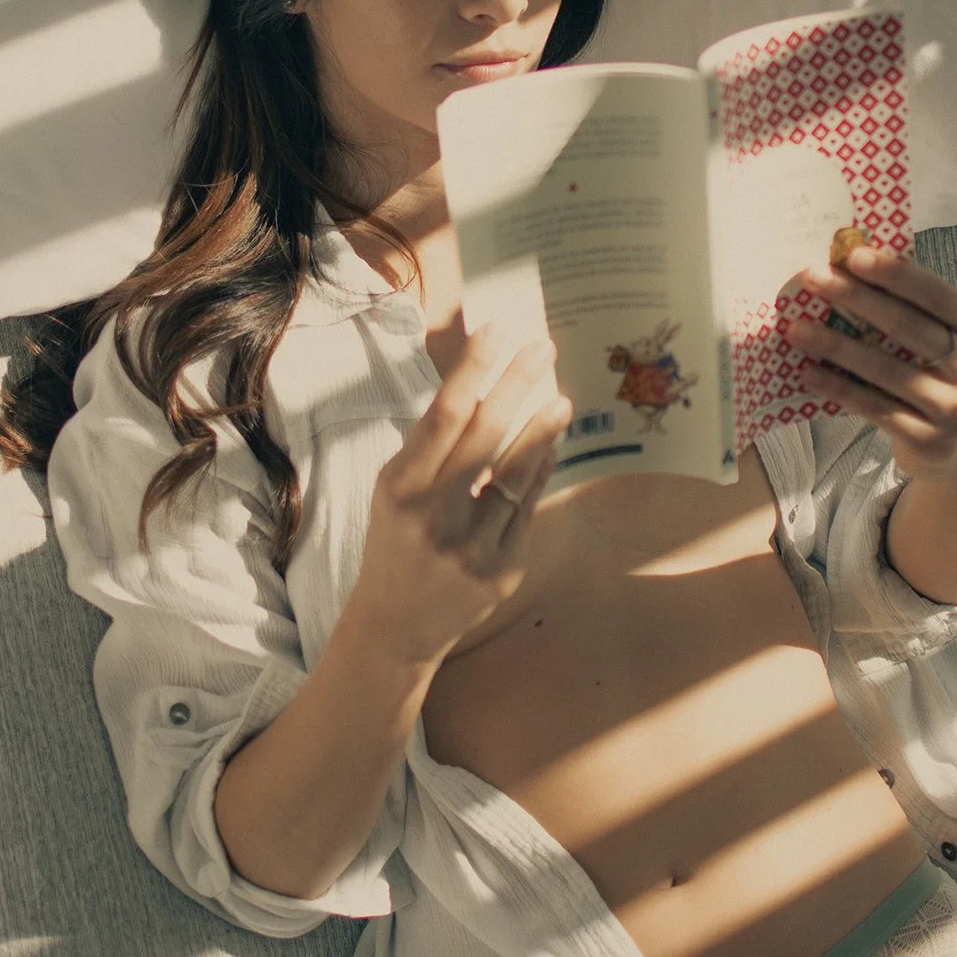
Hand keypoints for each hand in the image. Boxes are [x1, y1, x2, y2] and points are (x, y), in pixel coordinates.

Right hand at [352, 323, 572, 668]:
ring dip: (541, 430)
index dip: (472, 368)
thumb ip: (433, 446)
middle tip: (542, 346)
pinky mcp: (501, 571)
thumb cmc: (396, 540)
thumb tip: (483, 385)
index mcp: (401, 488)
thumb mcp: (395, 490)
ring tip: (560, 399)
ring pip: (517, 473)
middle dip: (516, 383)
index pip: (443, 415)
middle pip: (485, 434)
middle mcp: (435, 516)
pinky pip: (527, 508)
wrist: (395, 626)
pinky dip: (538, 473)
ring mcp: (471, 547)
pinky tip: (548, 448)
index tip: (496, 330)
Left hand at [780, 241, 956, 484]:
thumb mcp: (941, 342)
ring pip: (884, 369)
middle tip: (812, 278)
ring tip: (795, 328)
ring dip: (834, 345)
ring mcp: (954, 408)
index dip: (894, 273)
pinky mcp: (928, 440)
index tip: (852, 255)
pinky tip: (807, 370)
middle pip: (907, 326)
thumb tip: (849, 267)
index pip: (936, 294)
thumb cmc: (938, 378)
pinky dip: (837, 387)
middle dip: (854, 298)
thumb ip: (911, 310)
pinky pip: (873, 407)